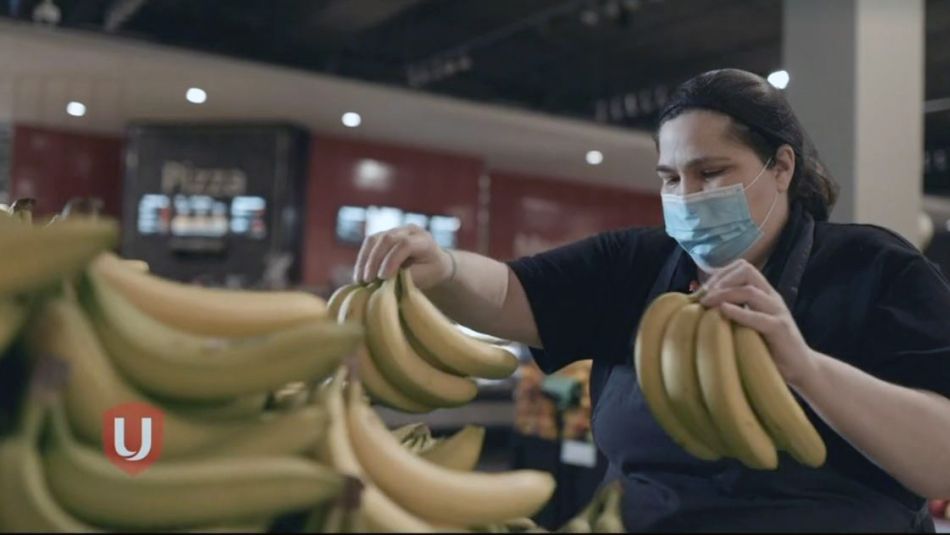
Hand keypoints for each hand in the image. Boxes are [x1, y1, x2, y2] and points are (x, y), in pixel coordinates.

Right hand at [353, 224, 453, 289]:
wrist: (434, 262)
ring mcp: (395, 230)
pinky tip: (360, 274)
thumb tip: (383, 280)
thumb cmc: (430, 272)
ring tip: (360, 280)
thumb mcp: (424, 277)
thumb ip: (406, 276)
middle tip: (367, 281)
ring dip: (364, 260)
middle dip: (374, 261)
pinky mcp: (384, 235)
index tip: (383, 278)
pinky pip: (369, 244)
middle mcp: (409, 231)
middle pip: (387, 239)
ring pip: (374, 239)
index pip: (404, 245)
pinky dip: (363, 259)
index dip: (391, 260)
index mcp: (424, 240)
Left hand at [698, 259, 817, 387]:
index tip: (702, 289)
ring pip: (750, 291)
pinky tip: (723, 311)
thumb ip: (734, 312)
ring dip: (724, 294)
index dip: (720, 273)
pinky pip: (759, 316)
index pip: (742, 268)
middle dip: (721, 279)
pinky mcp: (781, 329)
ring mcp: (778, 312)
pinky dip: (739, 312)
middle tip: (703, 296)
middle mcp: (772, 298)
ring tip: (706, 303)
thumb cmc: (768, 348)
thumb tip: (700, 306)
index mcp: (764, 294)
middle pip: (747, 271)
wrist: (801, 369)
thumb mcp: (749, 324)